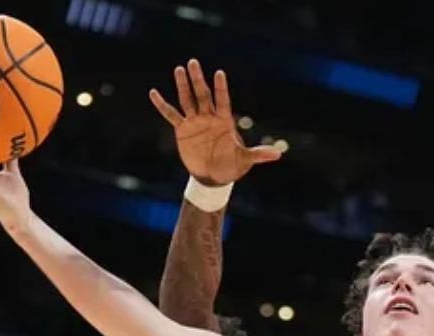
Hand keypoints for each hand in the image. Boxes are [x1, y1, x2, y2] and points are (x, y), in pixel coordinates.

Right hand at [149, 59, 282, 185]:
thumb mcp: (245, 160)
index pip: (222, 100)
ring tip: (179, 69)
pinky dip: (162, 105)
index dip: (221, 88)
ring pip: (187, 99)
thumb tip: (279, 155)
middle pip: (202, 94)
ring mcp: (195, 121)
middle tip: (193, 62)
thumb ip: (259, 154)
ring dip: (183, 86)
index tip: (219, 73)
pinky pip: (171, 114)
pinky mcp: (183, 129)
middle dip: (198, 80)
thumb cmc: (231, 166)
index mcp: (224, 120)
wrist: (213, 176)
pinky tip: (154, 93)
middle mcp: (209, 117)